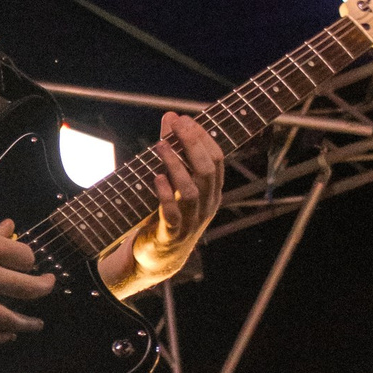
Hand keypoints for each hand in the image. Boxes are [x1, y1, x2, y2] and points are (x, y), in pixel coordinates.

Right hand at [0, 205, 54, 343]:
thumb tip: (8, 228)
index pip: (26, 257)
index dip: (30, 258)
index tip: (26, 259)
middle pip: (26, 288)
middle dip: (43, 289)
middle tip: (48, 287)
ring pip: (7, 317)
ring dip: (26, 322)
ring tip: (37, 324)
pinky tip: (6, 336)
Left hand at [102, 113, 224, 296]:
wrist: (160, 257)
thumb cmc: (169, 212)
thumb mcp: (174, 179)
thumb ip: (173, 148)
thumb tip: (171, 115)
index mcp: (212, 191)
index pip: (217, 159)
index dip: (202, 137)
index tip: (185, 118)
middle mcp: (206, 205)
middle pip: (206, 170)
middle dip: (192, 144)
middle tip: (177, 124)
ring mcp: (191, 221)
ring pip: (191, 190)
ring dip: (175, 166)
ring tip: (160, 146)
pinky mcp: (172, 234)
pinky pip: (172, 214)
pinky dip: (164, 195)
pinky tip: (156, 178)